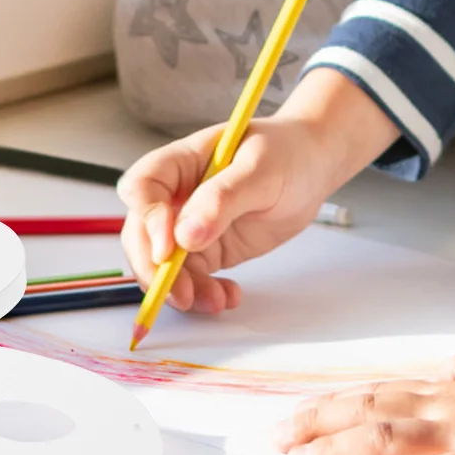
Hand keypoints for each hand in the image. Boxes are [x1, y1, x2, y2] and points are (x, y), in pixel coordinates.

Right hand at [118, 69, 398, 314]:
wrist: (312, 167)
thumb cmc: (287, 153)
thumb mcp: (260, 170)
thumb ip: (223, 199)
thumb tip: (185, 236)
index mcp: (183, 162)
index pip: (143, 187)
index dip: (147, 219)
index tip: (169, 249)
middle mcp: (178, 194)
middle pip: (142, 233)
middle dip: (155, 269)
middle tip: (182, 294)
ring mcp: (191, 224)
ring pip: (164, 265)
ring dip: (181, 289)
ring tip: (216, 301)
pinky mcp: (209, 248)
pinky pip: (192, 278)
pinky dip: (203, 294)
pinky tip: (228, 297)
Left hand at [274, 333, 454, 454]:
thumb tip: (447, 367)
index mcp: (448, 387)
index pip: (375, 392)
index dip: (330, 403)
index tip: (295, 413)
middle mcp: (446, 404)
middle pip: (366, 410)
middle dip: (316, 424)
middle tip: (276, 439)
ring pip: (385, 437)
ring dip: (336, 449)